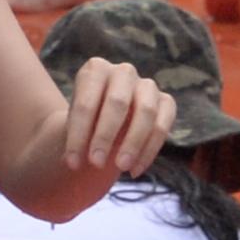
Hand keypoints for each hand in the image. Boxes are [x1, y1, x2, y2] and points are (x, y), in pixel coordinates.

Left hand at [58, 55, 177, 175]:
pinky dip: (149, 151)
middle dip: (105, 136)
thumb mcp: (74, 126)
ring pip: (146, 111)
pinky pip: (162, 126)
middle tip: (96, 164)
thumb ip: (75, 138)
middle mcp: (123, 72)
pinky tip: (134, 171)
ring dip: (133, 142)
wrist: (106, 123)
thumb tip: (74, 162)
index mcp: (95, 69)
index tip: (72, 163)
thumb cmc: (87, 123)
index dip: (78, 135)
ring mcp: (148, 85)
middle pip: (117, 102)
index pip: (86, 103)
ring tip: (121, 168)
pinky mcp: (166, 102)